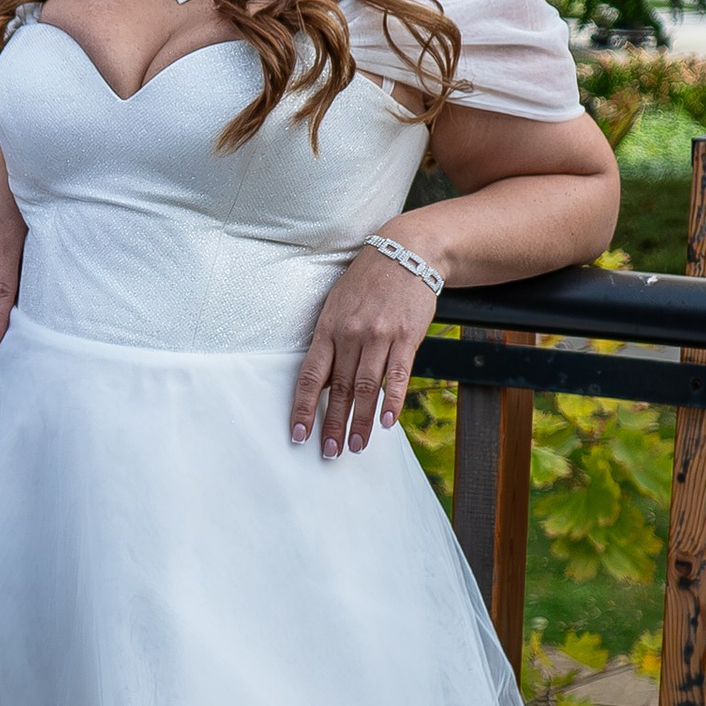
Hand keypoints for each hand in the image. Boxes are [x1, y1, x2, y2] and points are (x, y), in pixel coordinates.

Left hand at [291, 235, 438, 457]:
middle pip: (338, 389)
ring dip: (360, 421)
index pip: (310, 376)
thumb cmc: (367, 283)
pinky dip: (391, 401)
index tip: (299, 435)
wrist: (406, 253)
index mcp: (327, 329)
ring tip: (356, 446)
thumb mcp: (337, 306)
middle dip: (333, 425)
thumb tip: (321, 383)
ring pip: (366, 387)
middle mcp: (350, 334)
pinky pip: (397, 375)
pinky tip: (386, 422)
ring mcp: (379, 335)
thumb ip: (330, 342)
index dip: (303, 409)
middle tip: (330, 452)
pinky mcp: (406, 336)